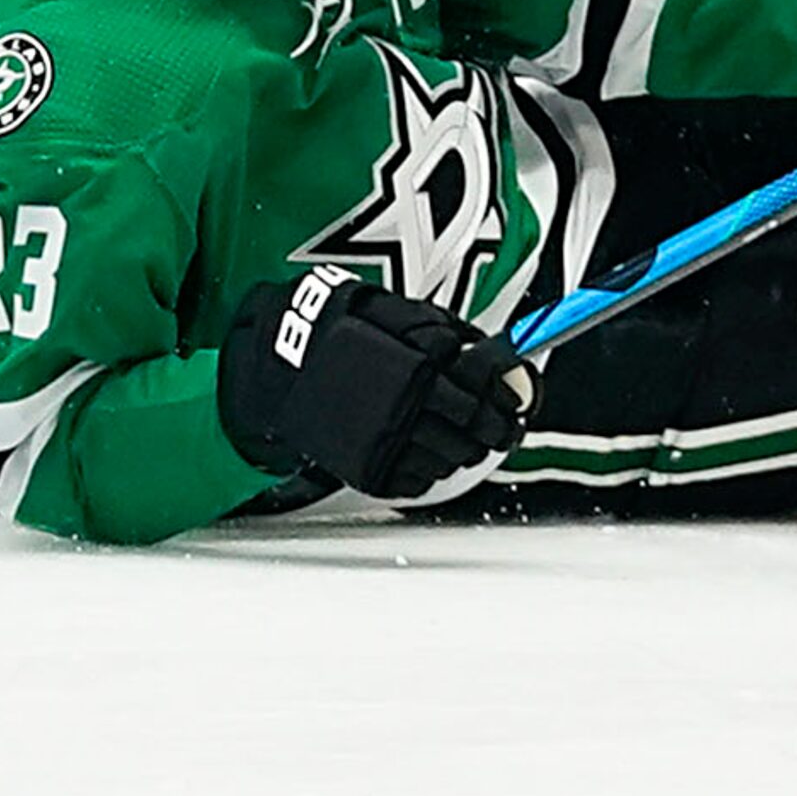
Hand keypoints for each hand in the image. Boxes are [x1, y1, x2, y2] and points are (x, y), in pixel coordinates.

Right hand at [217, 268, 534, 499]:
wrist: (280, 365)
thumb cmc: (339, 332)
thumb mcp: (397, 314)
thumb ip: (445, 333)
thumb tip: (491, 350)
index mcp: (419, 368)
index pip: (483, 395)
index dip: (508, 400)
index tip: (517, 401)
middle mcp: (408, 408)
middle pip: (474, 434)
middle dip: (495, 431)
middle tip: (502, 428)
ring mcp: (387, 442)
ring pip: (450, 461)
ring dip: (465, 452)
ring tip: (467, 441)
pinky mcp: (368, 468)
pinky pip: (417, 481)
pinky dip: (429, 471)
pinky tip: (428, 453)